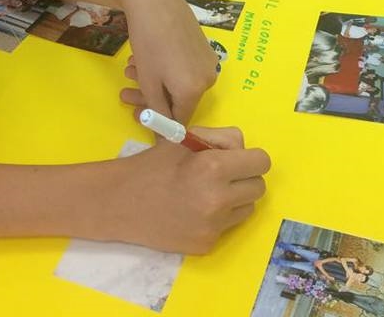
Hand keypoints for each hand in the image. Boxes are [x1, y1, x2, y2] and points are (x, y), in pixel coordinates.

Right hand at [111, 127, 269, 253]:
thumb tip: (243, 150)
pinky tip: (194, 210)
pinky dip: (218, 217)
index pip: (261, 162)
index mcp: (214, 167)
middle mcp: (219, 199)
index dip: (251, 157)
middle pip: (259, 187)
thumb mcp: (185, 138)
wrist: (122, 203)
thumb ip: (221, 139)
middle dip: (245, 178)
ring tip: (208, 192)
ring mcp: (214, 226)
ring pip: (248, 208)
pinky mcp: (206, 244)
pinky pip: (228, 226)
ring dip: (236, 198)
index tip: (239, 159)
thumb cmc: (153, 164)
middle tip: (223, 175)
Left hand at [118, 0, 217, 124]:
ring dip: (152, 81)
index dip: (155, 122)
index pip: (179, 121)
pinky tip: (145, 58)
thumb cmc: (149, 42)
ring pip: (177, 82)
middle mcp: (208, 78)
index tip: (135, 115)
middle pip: (178, 100)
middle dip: (148, 98)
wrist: (154, 0)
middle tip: (125, 92)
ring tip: (130, 68)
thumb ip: (157, 111)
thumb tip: (162, 135)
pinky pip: (183, 67)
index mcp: (196, 91)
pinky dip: (163, 69)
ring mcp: (208, 60)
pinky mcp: (203, 45)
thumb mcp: (149, 82)